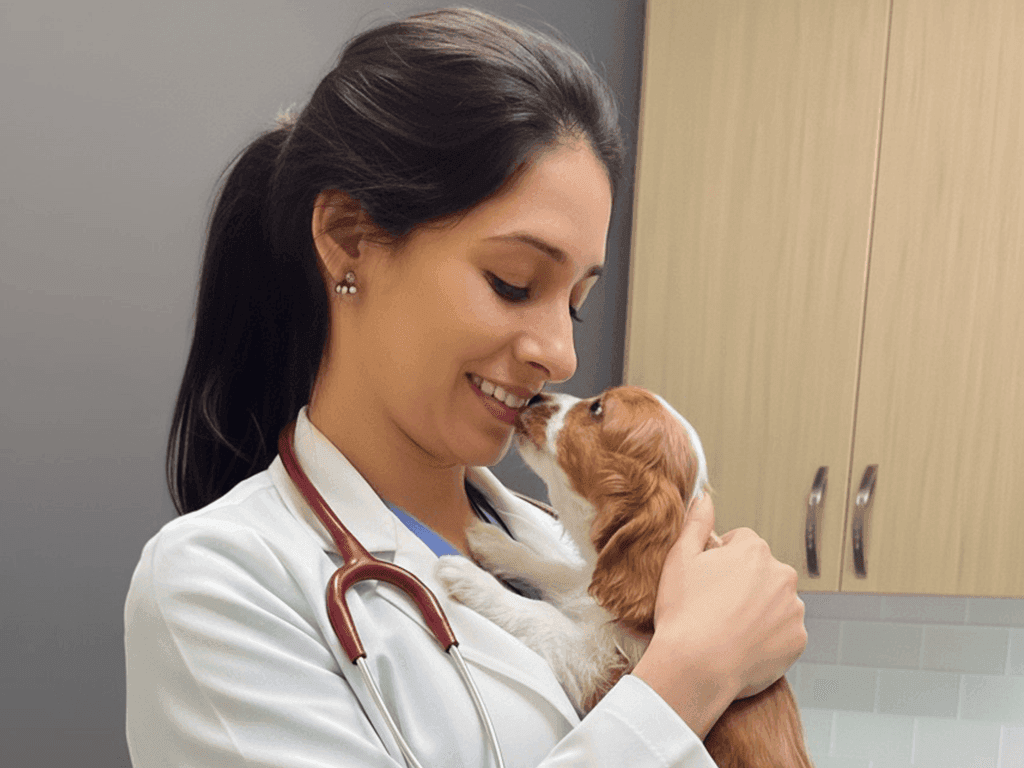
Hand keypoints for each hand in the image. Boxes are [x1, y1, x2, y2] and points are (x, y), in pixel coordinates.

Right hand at [631, 495, 805, 735]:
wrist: (696, 667)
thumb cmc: (684, 612)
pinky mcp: (798, 640)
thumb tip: (705, 497)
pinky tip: (743, 645)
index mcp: (754, 550)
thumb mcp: (680, 559)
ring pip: (775, 602)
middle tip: (716, 606)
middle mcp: (782, 575)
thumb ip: (696, 523)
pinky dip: (769, 637)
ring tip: (729, 629)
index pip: (741, 542)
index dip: (720, 560)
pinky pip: (784, 632)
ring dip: (759, 609)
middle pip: (762, 571)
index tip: (707, 580)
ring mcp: (793, 609)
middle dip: (744, 583)